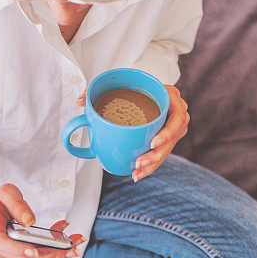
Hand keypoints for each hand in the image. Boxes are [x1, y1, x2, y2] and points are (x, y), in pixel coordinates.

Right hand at [0, 183, 85, 257]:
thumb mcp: (4, 193)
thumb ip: (17, 204)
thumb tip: (30, 221)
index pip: (4, 246)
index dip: (21, 250)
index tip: (36, 250)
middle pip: (26, 256)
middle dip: (52, 253)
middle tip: (73, 247)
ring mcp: (6, 255)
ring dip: (57, 250)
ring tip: (76, 240)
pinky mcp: (16, 256)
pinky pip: (36, 254)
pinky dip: (51, 247)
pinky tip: (64, 237)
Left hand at [75, 84, 189, 180]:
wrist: (145, 89)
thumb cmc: (134, 85)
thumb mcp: (119, 83)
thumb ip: (97, 90)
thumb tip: (79, 100)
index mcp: (170, 96)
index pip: (176, 118)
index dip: (167, 133)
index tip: (152, 143)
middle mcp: (176, 113)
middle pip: (172, 139)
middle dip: (156, 155)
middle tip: (139, 162)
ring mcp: (174, 127)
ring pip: (167, 150)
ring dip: (152, 164)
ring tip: (136, 172)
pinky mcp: (168, 138)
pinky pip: (161, 154)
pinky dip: (149, 165)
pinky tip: (138, 173)